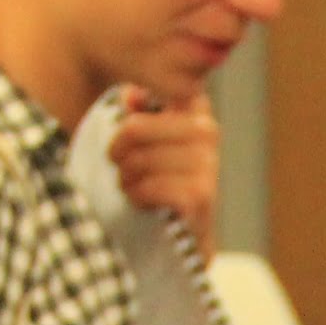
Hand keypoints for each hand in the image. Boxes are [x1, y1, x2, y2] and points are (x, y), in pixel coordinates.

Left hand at [110, 88, 219, 244]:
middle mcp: (207, 131)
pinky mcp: (200, 194)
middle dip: (118, 152)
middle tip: (120, 166)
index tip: (127, 133)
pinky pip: (149, 187)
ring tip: (132, 186)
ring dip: (126, 178)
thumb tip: (129, 93)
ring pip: (139, 160)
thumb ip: (140, 112)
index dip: (130, 113)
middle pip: (133, 128)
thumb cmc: (163, 179)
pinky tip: (142, 201)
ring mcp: (207, 163)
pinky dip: (137, 196)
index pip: (157, 93)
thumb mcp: (151, 140)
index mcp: (196, 109)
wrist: (185, 231)